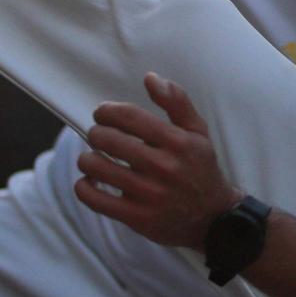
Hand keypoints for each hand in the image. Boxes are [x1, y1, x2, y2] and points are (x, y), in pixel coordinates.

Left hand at [73, 74, 242, 249]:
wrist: (212, 218)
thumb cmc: (200, 169)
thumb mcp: (198, 132)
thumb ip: (176, 101)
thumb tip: (150, 78)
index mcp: (177, 142)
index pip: (129, 116)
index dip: (107, 111)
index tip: (102, 113)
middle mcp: (163, 167)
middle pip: (107, 139)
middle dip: (96, 133)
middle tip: (99, 136)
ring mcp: (148, 194)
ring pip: (96, 166)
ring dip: (87, 159)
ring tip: (94, 158)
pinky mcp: (136, 217)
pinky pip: (94, 198)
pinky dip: (84, 187)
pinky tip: (91, 182)